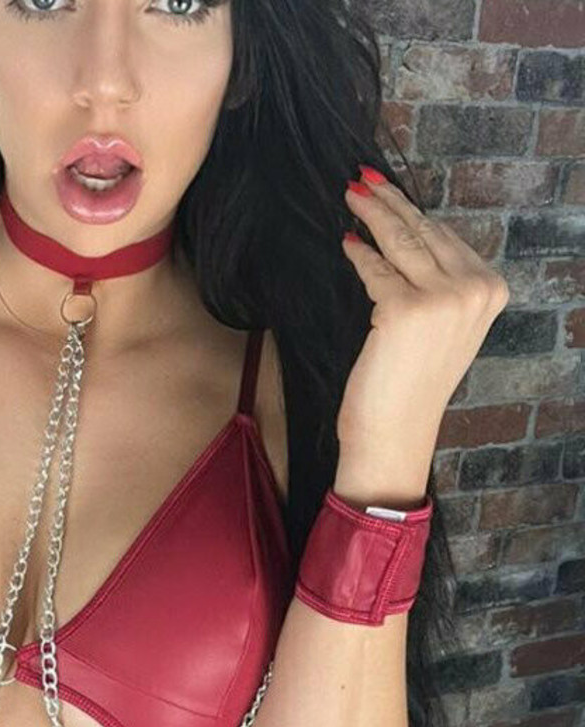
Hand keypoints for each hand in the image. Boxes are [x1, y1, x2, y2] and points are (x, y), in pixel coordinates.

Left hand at [338, 164, 509, 468]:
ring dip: (372, 213)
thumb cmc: (410, 386)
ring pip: (401, 242)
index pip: (446, 238)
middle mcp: (474, 290)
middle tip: (362, 178)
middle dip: (390, 202)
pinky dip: (360, 255)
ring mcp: (443, 299)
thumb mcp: (441, 328)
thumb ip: (438, 284)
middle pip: (424, 232)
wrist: (395, 434)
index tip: (389, 190)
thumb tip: (405, 234)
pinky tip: (348, 242)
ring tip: (351, 195)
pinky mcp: (404, 309)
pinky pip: (376, 269)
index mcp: (492, 291)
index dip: (414, 212)